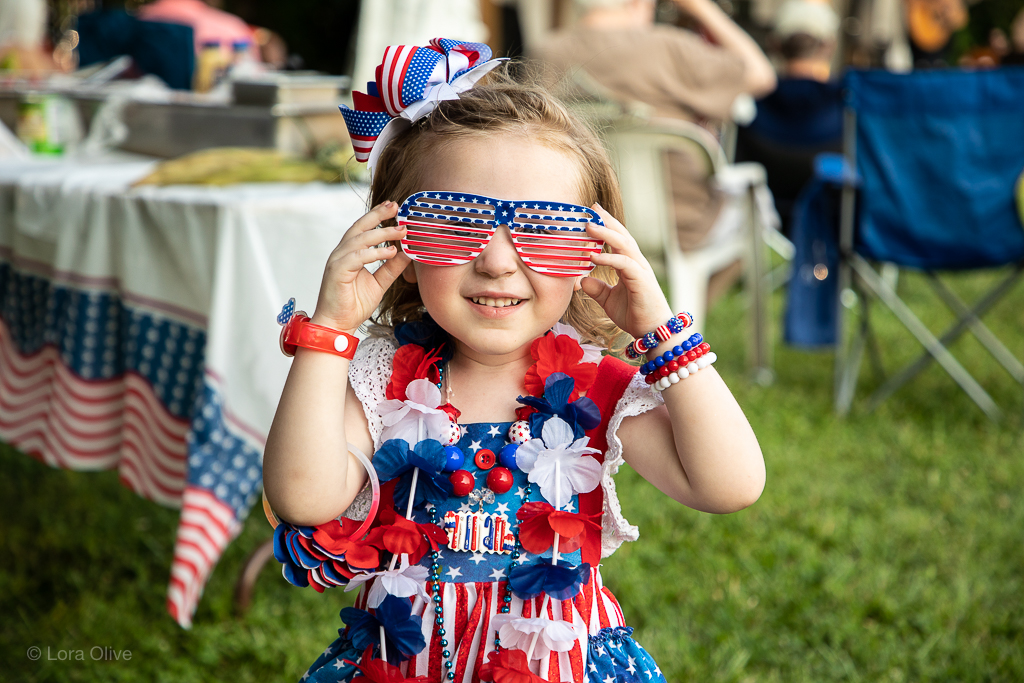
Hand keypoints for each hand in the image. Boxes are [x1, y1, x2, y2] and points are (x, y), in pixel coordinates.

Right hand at [310, 202, 409, 332]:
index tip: (394, 207)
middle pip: (360, 227)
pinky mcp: (337, 271)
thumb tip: (408, 252)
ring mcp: (338, 261)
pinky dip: (375, 253)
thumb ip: (392, 268)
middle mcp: (342, 253)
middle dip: (378, 215)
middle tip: (396, 206)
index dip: (378, 216)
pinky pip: (357, 257)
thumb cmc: (354, 304)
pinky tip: (391, 252)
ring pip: (360, 240)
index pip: (363, 229)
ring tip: (401, 232)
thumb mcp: (380, 283)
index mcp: (350, 253)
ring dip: (382, 234)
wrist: (338, 325)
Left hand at [580, 205, 673, 337]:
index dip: (606, 226)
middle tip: (592, 208)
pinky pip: (624, 264)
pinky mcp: (641, 281)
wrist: (653, 333)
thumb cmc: (635, 315)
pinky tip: (594, 256)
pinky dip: (609, 258)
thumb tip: (582, 280)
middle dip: (607, 221)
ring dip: (606, 233)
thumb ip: (597, 289)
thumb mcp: (609, 300)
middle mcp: (637, 263)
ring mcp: (641, 270)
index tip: (592, 214)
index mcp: (630, 265)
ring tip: (589, 226)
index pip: (618, 240)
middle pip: (622, 235)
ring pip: (625, 244)